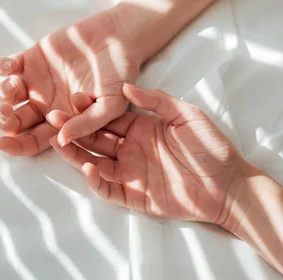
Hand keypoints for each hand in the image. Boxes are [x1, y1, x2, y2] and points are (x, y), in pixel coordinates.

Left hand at [0, 9, 139, 155]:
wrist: (120, 38)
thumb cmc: (120, 74)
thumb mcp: (111, 104)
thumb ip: (88, 123)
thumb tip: (62, 141)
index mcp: (63, 119)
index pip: (35, 139)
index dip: (17, 146)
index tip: (4, 145)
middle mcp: (46, 102)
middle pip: (16, 120)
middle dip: (5, 121)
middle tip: (6, 114)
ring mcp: (38, 79)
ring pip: (8, 94)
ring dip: (3, 94)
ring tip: (15, 85)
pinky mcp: (34, 56)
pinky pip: (9, 65)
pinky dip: (2, 67)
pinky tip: (6, 67)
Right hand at [49, 84, 244, 223]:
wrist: (229, 183)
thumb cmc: (211, 146)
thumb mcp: (185, 114)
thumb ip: (156, 100)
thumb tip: (126, 85)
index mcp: (141, 128)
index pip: (108, 117)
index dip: (90, 109)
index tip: (73, 97)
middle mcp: (131, 149)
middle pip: (95, 139)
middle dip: (73, 129)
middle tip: (53, 117)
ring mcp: (132, 173)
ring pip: (96, 162)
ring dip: (76, 153)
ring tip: (58, 142)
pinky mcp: (136, 197)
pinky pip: (109, 189)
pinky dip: (96, 180)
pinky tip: (87, 166)